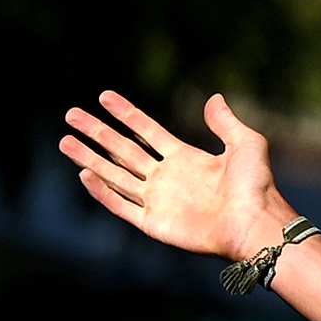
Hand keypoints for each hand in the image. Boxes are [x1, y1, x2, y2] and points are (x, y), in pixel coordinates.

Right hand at [61, 91, 287, 262]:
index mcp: (185, 158)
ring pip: (115, 175)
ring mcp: (159, 201)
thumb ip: (225, 122)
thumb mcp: (246, 144)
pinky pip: (122, 206)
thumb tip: (213, 98)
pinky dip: (102, 192)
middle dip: (96, 132)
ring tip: (64, 141)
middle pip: (122, 150)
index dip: (125, 113)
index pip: (146, 130)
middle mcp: (167, 178)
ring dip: (89, 158)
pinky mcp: (155, 224)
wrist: (255, 224)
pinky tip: (83, 174)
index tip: (103, 96)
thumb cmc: (256, 187)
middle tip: (70, 114)